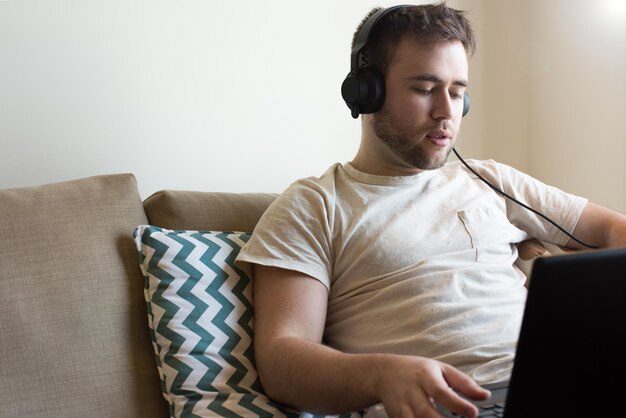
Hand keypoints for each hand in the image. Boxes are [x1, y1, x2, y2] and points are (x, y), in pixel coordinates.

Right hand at [372, 354, 489, 417]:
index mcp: (425, 376)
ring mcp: (402, 406)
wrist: (384, 373)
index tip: (473, 412)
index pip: (441, 391)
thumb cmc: (417, 371)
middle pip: (427, 412)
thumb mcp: (441, 369)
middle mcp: (412, 391)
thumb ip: (464, 383)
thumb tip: (485, 395)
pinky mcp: (396, 417)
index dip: (457, 404)